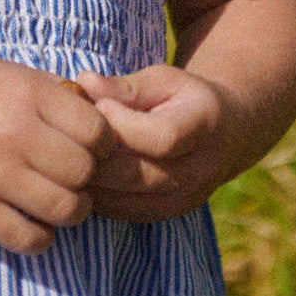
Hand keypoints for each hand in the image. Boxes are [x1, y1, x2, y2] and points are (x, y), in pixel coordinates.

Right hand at [0, 58, 111, 254]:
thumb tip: (99, 117)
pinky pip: (29, 239)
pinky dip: (42, 237)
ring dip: (73, 210)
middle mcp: (16, 134)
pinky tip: (35, 221)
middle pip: (85, 172)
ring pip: (65, 210)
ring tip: (63, 200)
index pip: (98, 131)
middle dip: (89, 176)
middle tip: (77, 174)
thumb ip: (54, 93)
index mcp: (29, 95)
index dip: (103, 142)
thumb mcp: (9, 73)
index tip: (91, 145)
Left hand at [72, 66, 236, 221]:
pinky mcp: (165, 215)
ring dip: (90, 177)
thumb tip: (83, 83)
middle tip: (71, 132)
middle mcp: (198, 171)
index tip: (99, 105)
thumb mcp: (164, 79)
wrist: (225, 136)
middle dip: (95, 154)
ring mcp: (183, 200)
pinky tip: (85, 170)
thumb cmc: (185, 98)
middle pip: (135, 175)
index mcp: (204, 126)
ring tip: (74, 150)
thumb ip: (125, 86)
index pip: (161, 138)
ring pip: (121, 199)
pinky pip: (119, 211)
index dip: (123, 125)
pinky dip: (96, 193)